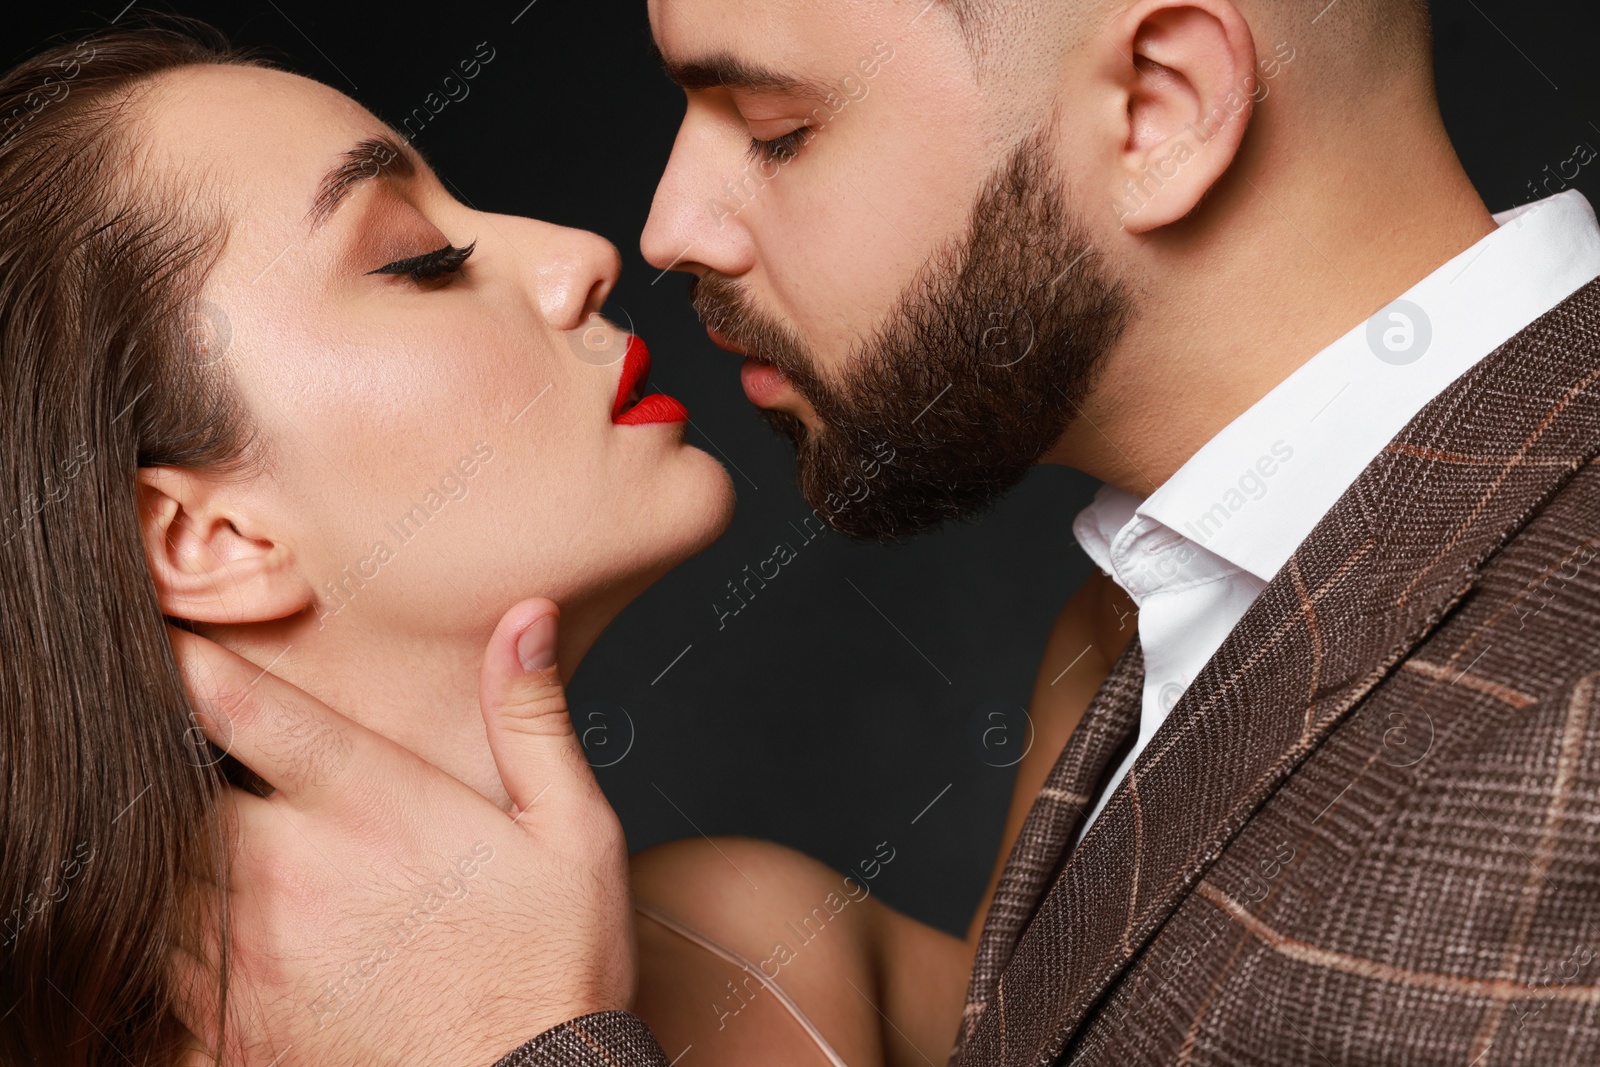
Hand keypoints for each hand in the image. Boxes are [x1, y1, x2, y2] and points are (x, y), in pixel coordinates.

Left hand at [169, 600, 633, 1066]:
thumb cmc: (553, 970)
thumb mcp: (572, 832)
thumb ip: (532, 718)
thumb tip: (525, 619)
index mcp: (371, 808)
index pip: (243, 707)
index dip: (187, 657)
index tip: (164, 632)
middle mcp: (290, 875)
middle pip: (169, 787)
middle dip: (172, 758)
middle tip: (196, 745)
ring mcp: (249, 959)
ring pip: (155, 874)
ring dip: (175, 846)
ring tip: (221, 835)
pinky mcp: (231, 1031)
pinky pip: (162, 965)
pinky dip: (177, 933)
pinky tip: (233, 928)